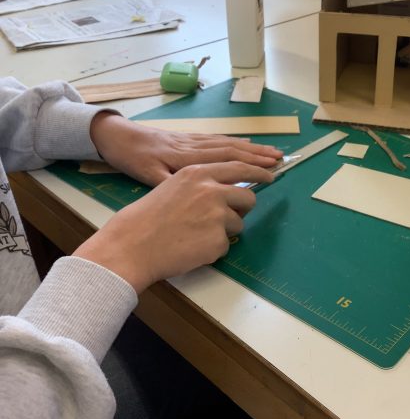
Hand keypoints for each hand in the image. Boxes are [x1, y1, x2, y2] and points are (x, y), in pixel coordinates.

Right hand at [74, 162, 272, 292]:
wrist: (130, 246)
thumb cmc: (147, 218)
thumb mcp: (173, 187)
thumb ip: (201, 185)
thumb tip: (227, 192)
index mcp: (198, 173)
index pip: (239, 168)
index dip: (258, 172)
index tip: (270, 175)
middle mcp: (212, 190)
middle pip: (248, 198)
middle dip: (244, 209)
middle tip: (232, 217)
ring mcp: (217, 215)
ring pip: (238, 224)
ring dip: (223, 232)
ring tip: (194, 234)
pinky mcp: (218, 240)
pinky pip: (225, 245)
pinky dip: (212, 249)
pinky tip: (190, 247)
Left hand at [90, 112, 282, 185]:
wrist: (117, 136)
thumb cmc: (132, 159)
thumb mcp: (147, 176)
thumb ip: (171, 183)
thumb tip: (195, 195)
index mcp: (189, 158)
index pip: (227, 161)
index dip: (251, 166)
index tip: (271, 172)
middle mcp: (196, 146)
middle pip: (233, 149)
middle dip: (259, 155)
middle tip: (281, 159)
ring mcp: (193, 140)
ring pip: (228, 142)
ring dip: (252, 147)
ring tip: (271, 151)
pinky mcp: (188, 138)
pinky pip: (218, 139)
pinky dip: (236, 141)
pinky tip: (245, 144)